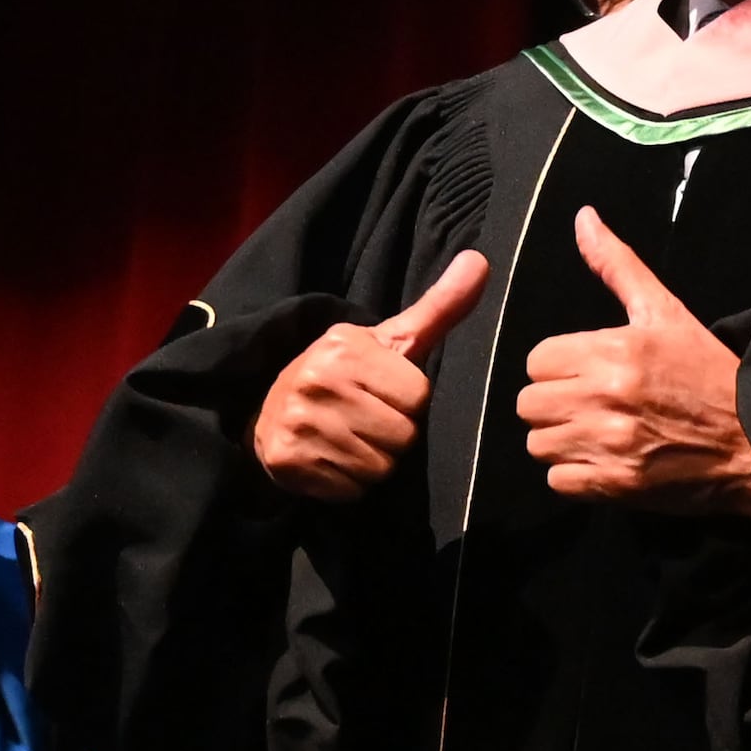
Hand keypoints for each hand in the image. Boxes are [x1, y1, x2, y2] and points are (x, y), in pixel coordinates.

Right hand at [254, 252, 488, 502]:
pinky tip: (332, 460)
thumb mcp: (388, 339)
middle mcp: (315, 380)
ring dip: (373, 462)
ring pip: (380, 467)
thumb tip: (481, 261)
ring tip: (350, 439)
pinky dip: (349, 483)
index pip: (418, 396)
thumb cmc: (344, 374)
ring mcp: (299, 423)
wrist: (269, 412)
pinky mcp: (289, 461)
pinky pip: (353, 489)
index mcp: (344, 348)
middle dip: (393, 435)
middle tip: (366, 419)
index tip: (383, 392)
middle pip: (403, 436)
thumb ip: (438, 307)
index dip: (408, 401)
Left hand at [518, 208, 750, 520]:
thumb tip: (584, 217)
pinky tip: (605, 461)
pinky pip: (557, 481)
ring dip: (561, 440)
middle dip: (555, 401)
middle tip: (592, 402)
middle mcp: (605, 398)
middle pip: (530, 402)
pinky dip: (575, 475)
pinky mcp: (614, 486)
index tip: (588, 371)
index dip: (559, 365)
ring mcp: (608, 446)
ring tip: (598, 432)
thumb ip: (618, 265)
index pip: (537, 359)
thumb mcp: (667, 313)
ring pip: (538, 443)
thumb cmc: (712, 375)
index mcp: (615, 351)